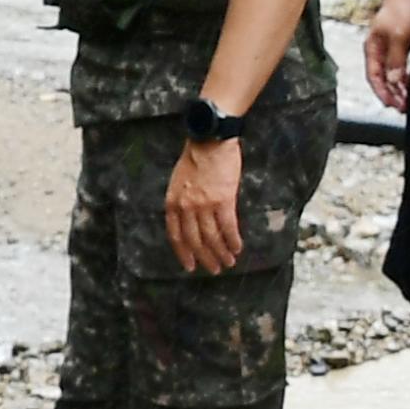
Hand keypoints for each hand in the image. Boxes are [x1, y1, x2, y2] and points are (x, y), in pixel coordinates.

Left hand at [166, 136, 244, 273]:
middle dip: (205, 258)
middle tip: (214, 269)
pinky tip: (237, 248)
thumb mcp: (178, 182)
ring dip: (221, 253)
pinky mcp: (223, 200)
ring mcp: (204, 205)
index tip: (190, 266)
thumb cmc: (196, 157)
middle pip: (195, 241)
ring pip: (212, 238)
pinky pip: (228, 227)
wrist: (210, 139)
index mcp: (172, 202)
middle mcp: (186, 207)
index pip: (175, 236)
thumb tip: (190, 222)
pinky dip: (233, 241)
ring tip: (228, 262)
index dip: (183, 253)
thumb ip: (182, 202)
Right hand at [364, 0, 409, 112]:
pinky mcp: (400, 45)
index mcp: (372, 48)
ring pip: (391, 74)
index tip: (391, 105)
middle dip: (391, 94)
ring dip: (398, 88)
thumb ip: (395, 59)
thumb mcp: (399, 36)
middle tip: (403, 107)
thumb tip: (393, 81)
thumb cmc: (402, 10)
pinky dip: (405, 77)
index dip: (381, 92)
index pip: (373, 76)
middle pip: (381, 78)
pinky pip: (400, 67)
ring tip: (408, 100)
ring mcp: (389, 48)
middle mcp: (378, 51)